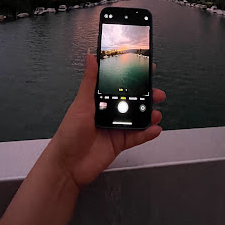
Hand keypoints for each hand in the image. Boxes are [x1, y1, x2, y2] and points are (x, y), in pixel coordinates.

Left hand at [51, 51, 165, 187]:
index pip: (117, 84)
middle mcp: (108, 112)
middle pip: (131, 100)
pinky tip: (155, 128)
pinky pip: (137, 136)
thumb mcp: (80, 104)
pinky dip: (147, 133)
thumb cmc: (68, 134)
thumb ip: (90, 81)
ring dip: (149, 114)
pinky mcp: (120, 142)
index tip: (144, 68)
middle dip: (146, 96)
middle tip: (156, 92)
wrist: (68, 166)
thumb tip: (90, 58)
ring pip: (137, 117)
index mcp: (98, 100)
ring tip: (156, 112)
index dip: (131, 77)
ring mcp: (115, 127)